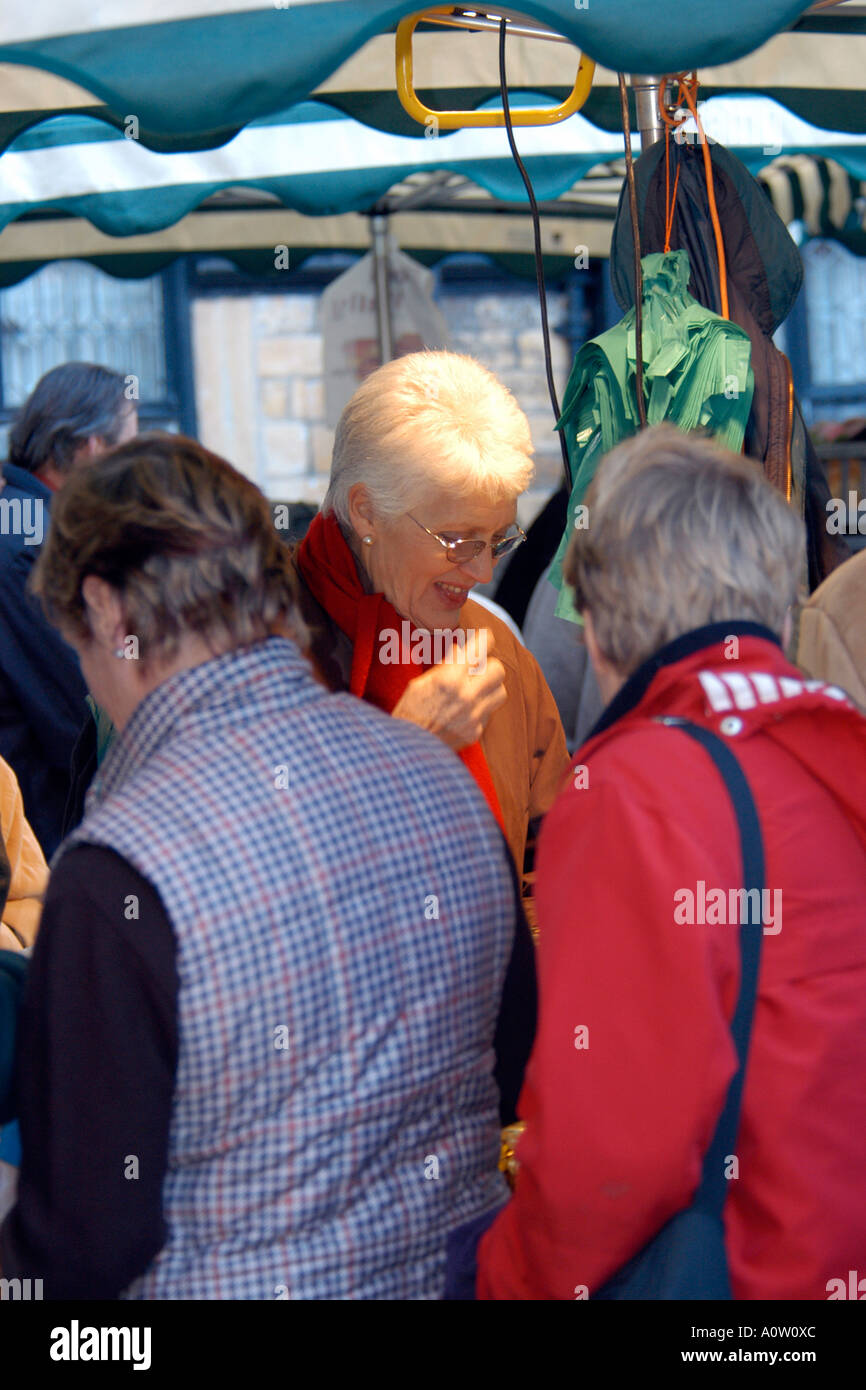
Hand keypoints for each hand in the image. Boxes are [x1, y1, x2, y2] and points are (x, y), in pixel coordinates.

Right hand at [391, 629, 506, 749]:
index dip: (485, 639)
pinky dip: (481, 708)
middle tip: (479, 668)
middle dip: (489, 666)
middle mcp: (466, 696)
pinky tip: (466, 709)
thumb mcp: (420, 682)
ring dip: (491, 687)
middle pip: (498, 670)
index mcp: (449, 678)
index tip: (486, 638)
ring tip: (476, 689)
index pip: (480, 649)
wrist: (406, 750)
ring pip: (501, 692)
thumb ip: (445, 665)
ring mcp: (473, 716)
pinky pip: (489, 712)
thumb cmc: (408, 712)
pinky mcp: (475, 732)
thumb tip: (460, 649)